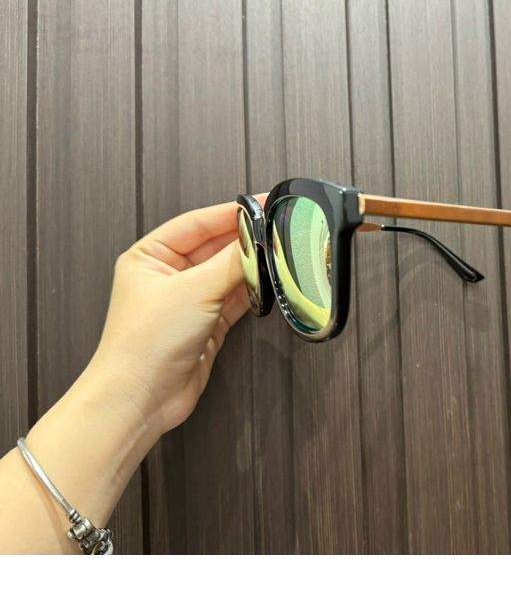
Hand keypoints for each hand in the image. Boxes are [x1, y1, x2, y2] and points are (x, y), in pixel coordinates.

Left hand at [90, 195, 265, 436]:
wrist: (141, 399)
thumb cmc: (144, 344)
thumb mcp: (192, 291)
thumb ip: (230, 262)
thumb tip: (258, 238)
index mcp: (150, 256)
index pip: (197, 223)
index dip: (231, 213)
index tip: (262, 204)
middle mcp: (167, 276)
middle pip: (214, 247)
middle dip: (245, 240)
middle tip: (276, 230)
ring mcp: (188, 301)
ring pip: (227, 273)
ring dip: (250, 266)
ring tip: (277, 255)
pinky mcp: (206, 325)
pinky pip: (235, 299)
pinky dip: (252, 292)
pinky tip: (268, 284)